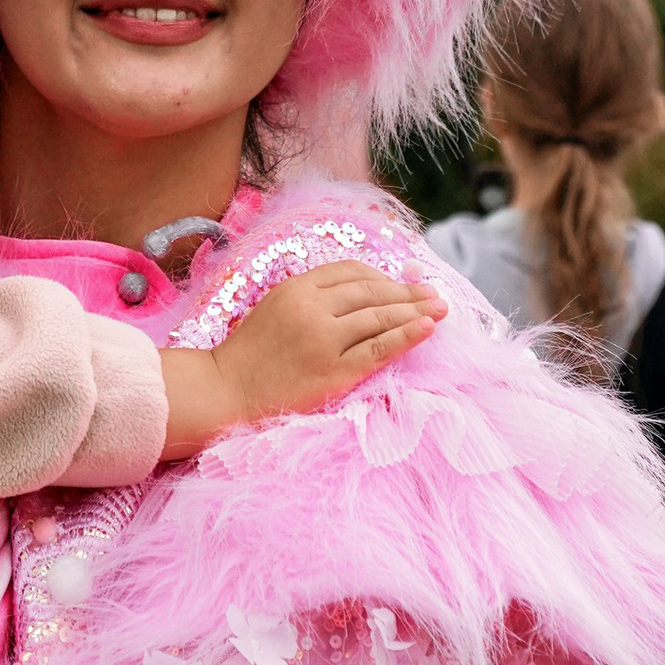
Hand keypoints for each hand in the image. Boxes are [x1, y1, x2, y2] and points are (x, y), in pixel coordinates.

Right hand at [160, 258, 442, 456]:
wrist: (224, 392)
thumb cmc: (249, 356)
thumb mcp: (275, 309)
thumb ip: (312, 297)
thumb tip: (361, 291)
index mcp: (296, 288)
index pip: (351, 272)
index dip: (383, 275)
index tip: (404, 282)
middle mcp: (312, 307)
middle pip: (372, 290)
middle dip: (408, 290)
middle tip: (434, 294)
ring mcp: (324, 339)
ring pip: (380, 316)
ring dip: (415, 310)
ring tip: (440, 310)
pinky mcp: (334, 371)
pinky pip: (379, 348)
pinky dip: (407, 335)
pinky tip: (427, 328)